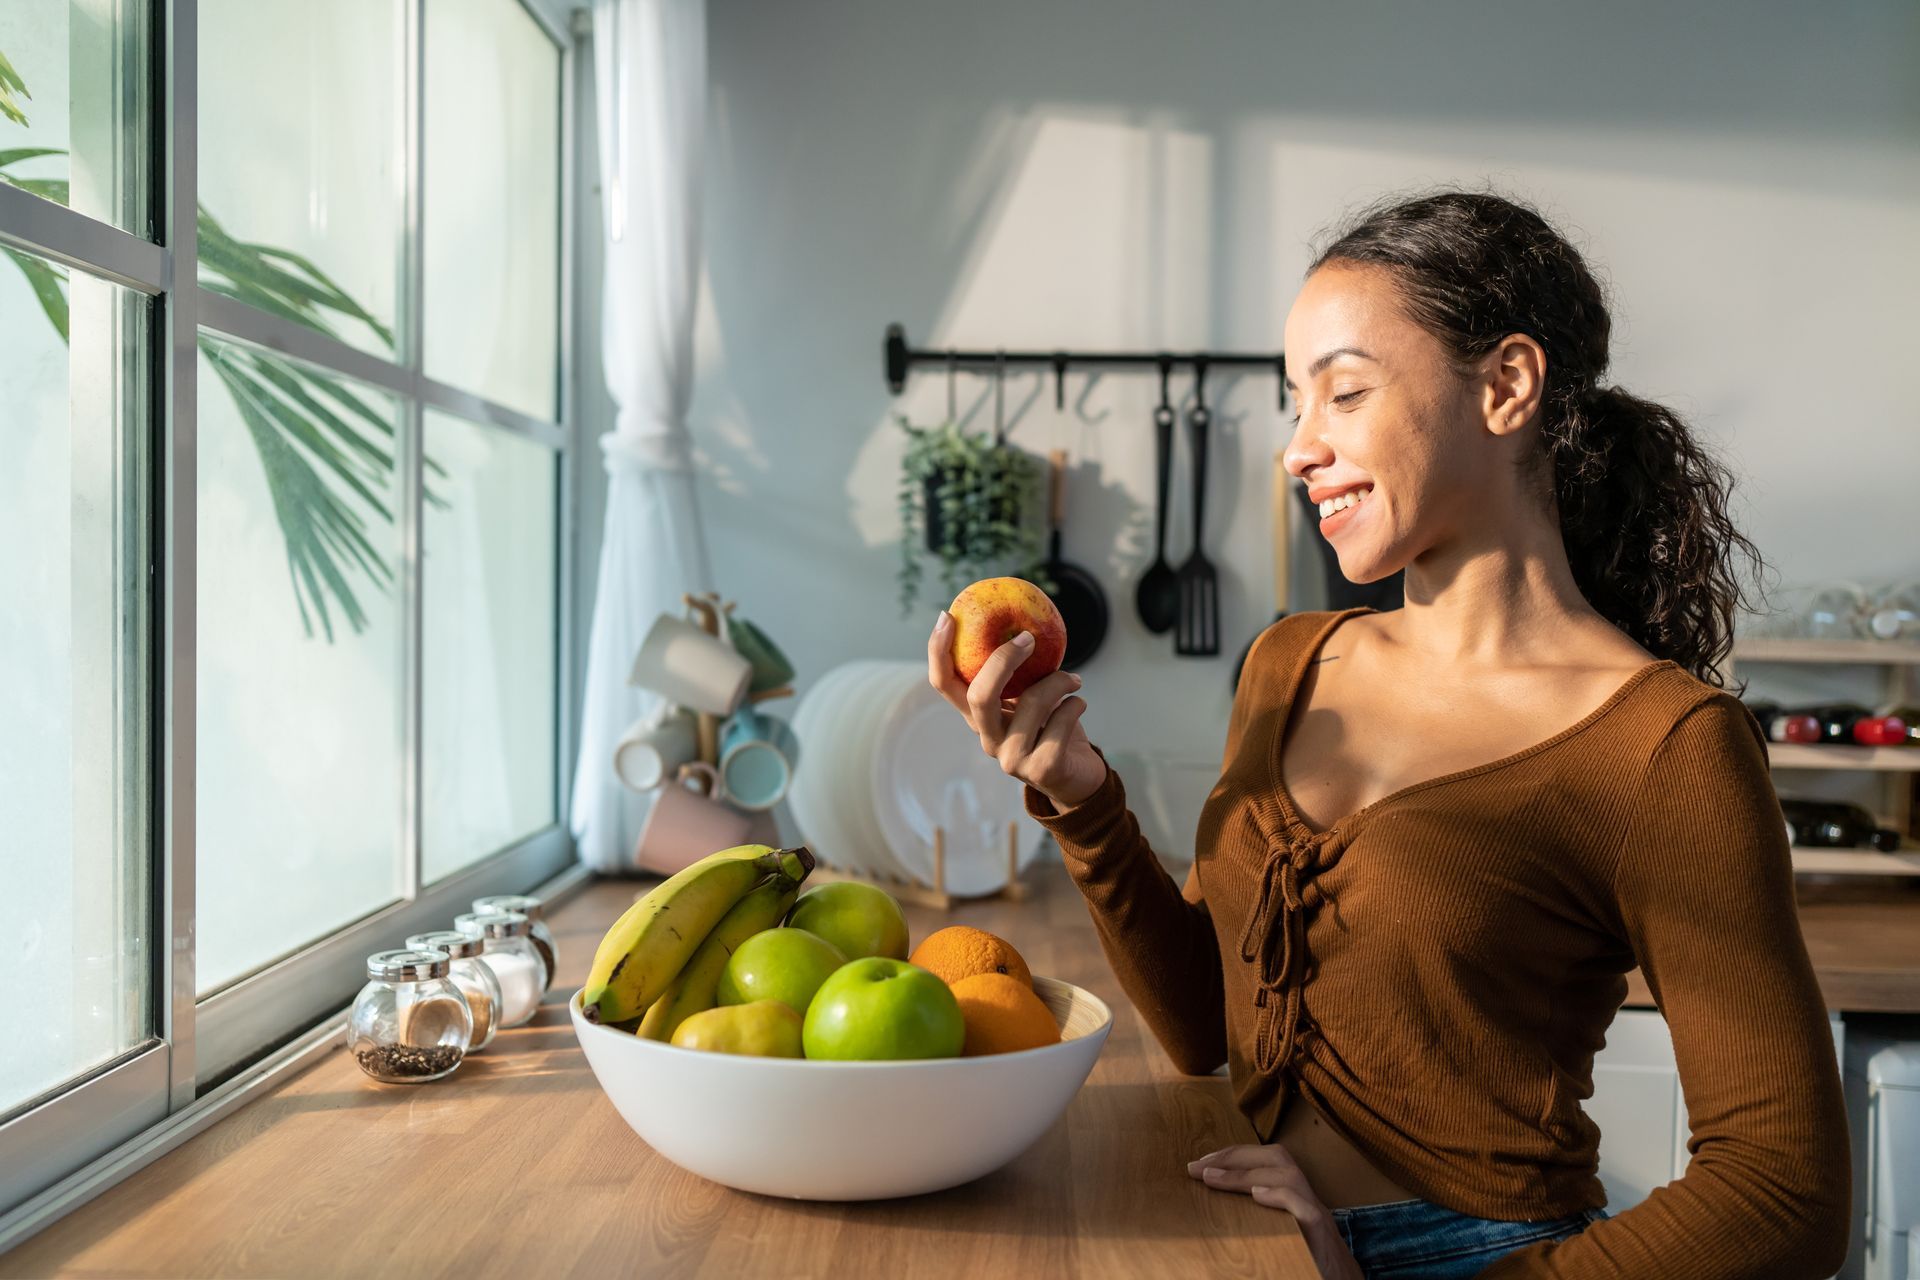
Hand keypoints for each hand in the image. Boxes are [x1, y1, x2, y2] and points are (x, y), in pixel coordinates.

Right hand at [926, 612, 1106, 810]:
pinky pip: (1060, 723)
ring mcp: (1012, 758)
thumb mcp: (1029, 698)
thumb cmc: (1053, 728)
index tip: (947, 617)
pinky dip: (1074, 706)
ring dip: (1059, 682)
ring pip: (1031, 703)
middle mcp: (988, 739)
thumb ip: (1020, 674)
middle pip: (979, 696)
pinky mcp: (1042, 769)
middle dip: (1003, 661)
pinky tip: (1078, 705)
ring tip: (1074, 680)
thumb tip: (1019, 622)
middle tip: (1028, 638)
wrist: (1078, 777)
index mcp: (978, 717)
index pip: (944, 684)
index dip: (938, 651)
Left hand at [1189, 1144, 1364, 1279]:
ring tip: (1212, 1178)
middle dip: (1235, 1155)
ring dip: (1245, 1173)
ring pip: (1289, 1176)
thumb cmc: (1310, 1267)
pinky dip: (1280, 1196)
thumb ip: (1256, 1221)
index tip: (1201, 1164)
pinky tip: (1257, 1194)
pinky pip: (1305, 1209)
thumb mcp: (1279, 1238)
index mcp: (1296, 1201)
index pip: (1268, 1161)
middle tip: (1198, 1167)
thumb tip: (1216, 1214)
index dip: (1234, 1156)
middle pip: (1278, 1157)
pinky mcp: (1322, 1236)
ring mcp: (1318, 1217)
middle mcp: (1308, 1202)